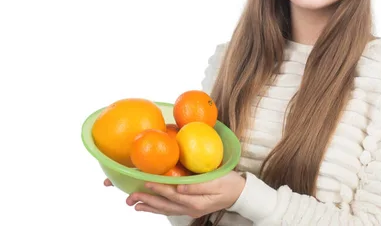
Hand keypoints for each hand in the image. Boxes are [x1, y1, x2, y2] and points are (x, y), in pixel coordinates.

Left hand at [114, 171, 245, 216]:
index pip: (173, 194)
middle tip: (130, 197)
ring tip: (133, 204)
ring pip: (165, 208)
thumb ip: (198, 185)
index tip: (146, 182)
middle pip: (165, 204)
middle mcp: (190, 208)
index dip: (159, 188)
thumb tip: (180, 187)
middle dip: (147, 200)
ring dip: (148, 206)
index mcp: (196, 201)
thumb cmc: (230, 183)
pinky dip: (157, 208)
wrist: (239, 193)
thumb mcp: (217, 182)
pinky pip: (170, 209)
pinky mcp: (190, 207)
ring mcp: (189, 209)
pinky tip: (148, 206)